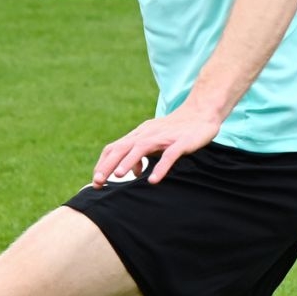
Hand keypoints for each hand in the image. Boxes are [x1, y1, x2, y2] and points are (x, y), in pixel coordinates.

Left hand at [93, 106, 222, 186]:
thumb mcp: (154, 142)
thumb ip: (141, 155)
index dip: (103, 163)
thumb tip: (132, 172)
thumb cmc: (175, 130)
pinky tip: (153, 180)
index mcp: (139, 135)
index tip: (96, 181)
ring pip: (141, 148)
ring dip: (128, 162)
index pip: (115, 148)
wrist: (201, 113)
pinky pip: (169, 156)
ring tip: (118, 176)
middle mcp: (147, 135)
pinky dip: (160, 167)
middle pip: (122, 148)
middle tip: (98, 182)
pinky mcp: (181, 142)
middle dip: (108, 165)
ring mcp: (163, 138)